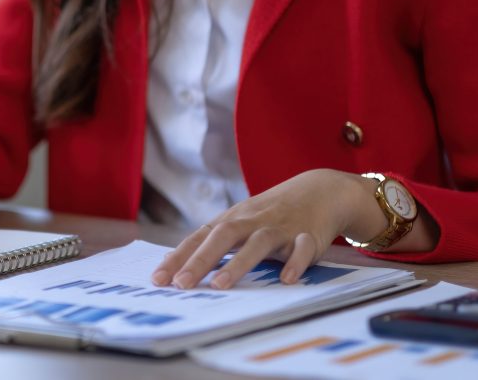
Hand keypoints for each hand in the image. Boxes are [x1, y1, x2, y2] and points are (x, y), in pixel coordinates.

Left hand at [151, 169, 381, 288]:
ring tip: (220, 286)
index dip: (178, 257)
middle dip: (200, 260)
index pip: (199, 238)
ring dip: (239, 263)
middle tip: (181, 284)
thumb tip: (175, 263)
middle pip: (222, 236)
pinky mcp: (308, 236)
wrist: (318, 191)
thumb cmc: (269, 214)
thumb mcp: (239, 224)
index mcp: (231, 220)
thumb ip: (211, 243)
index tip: (158, 279)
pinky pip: (303, 249)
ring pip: (257, 243)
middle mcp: (251, 221)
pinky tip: (286, 280)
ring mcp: (279, 228)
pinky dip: (296, 263)